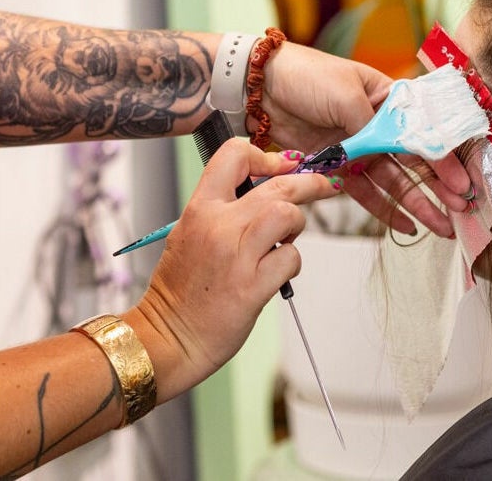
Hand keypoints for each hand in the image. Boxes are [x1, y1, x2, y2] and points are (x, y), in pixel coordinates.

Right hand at [131, 139, 337, 399]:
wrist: (168, 336)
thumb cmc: (181, 290)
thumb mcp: (189, 234)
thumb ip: (221, 211)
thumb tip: (263, 195)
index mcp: (199, 209)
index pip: (234, 155)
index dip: (265, 156)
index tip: (282, 166)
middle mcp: (217, 225)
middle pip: (276, 184)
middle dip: (308, 183)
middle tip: (324, 185)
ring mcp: (236, 256)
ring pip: (287, 214)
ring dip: (298, 224)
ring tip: (288, 238)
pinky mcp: (252, 286)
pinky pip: (291, 258)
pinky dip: (292, 262)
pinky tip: (280, 272)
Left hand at [259, 41, 472, 236]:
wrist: (263, 86)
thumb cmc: (306, 75)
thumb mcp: (345, 92)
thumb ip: (369, 124)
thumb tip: (389, 148)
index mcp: (387, 99)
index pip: (421, 131)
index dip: (443, 157)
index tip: (461, 181)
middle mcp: (377, 126)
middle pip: (414, 160)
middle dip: (438, 186)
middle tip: (460, 209)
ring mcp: (358, 148)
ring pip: (394, 180)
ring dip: (417, 203)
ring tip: (441, 226)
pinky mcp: (337, 166)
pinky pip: (364, 191)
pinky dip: (385, 209)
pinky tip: (407, 225)